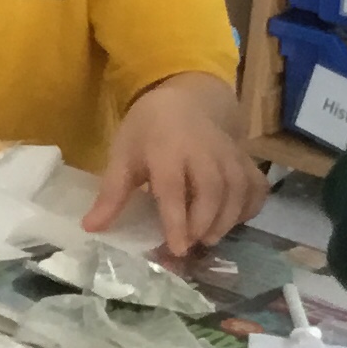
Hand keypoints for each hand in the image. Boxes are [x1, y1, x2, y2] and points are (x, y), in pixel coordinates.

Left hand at [84, 73, 266, 257]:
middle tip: (190, 247)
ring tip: (208, 240)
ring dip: (226, 221)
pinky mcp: (246, 159)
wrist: (187, 99)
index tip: (177, 248)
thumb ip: (112, 193)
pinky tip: (233, 222)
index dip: (177, 220)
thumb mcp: (123, 155)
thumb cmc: (149, 130)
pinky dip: (249, 207)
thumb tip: (91, 228)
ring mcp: (229, 154)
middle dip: (203, 224)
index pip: (174, 188)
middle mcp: (204, 151)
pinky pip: (256, 186)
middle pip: (212, 191)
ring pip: (237, 190)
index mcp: (167, 149)